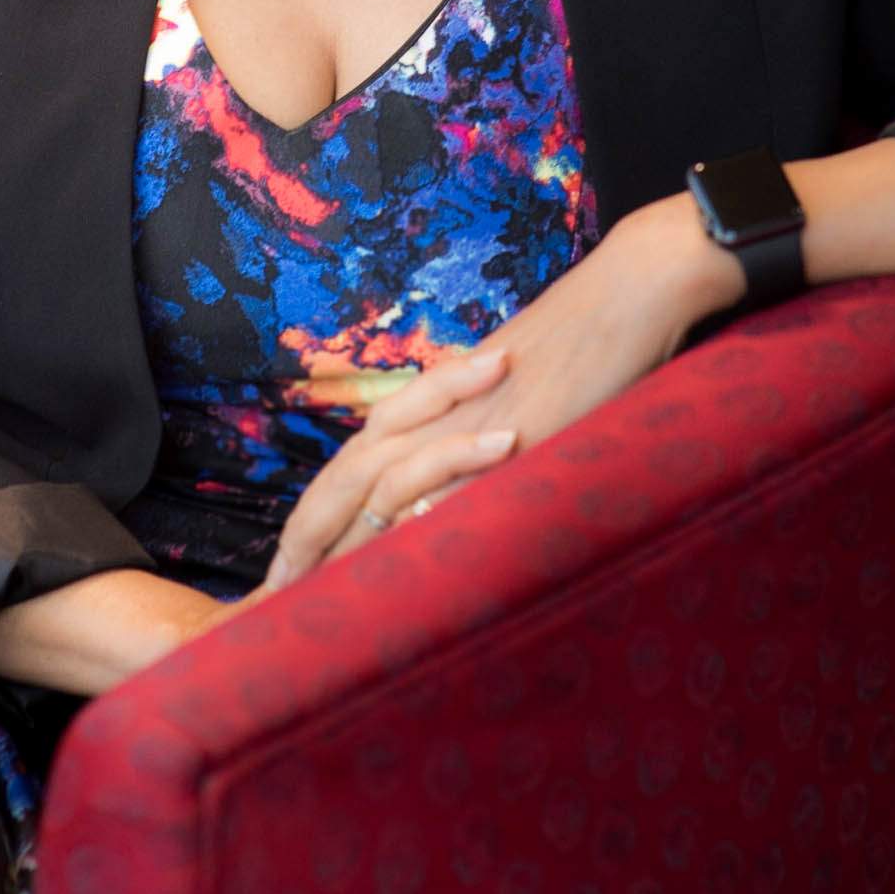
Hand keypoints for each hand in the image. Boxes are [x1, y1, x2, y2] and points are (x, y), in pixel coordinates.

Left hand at [260, 190, 739, 591]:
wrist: (626, 291)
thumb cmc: (582, 342)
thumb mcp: (513, 398)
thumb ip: (478, 445)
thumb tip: (460, 496)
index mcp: (430, 404)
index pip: (351, 470)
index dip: (315, 525)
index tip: (285, 580)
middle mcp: (436, 411)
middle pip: (345, 478)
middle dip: (304, 543)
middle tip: (268, 602)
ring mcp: (470, 418)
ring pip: (382, 480)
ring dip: (347, 543)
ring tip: (314, 598)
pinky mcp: (513, 428)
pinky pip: (453, 472)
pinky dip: (422, 513)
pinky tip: (397, 553)